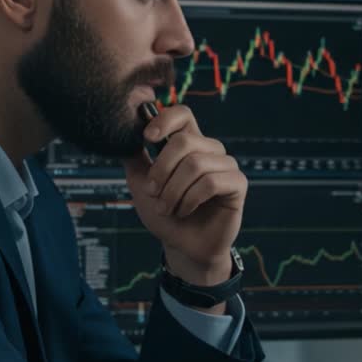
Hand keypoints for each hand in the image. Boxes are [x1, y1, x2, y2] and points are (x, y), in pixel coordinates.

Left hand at [122, 105, 245, 289]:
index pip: (183, 114)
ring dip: (173, 191)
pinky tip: (185, 211)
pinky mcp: (237, 184)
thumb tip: (124, 133)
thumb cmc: (165, 214)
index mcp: (189, 144)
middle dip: (162, 170)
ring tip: (167, 208)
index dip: (165, 120)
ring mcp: (226, 166)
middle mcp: (210, 150)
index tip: (147, 138)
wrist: (182, 246)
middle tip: (153, 193)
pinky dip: (190, 200)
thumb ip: (135, 158)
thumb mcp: (141, 184)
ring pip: (195, 164)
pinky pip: (211, 183)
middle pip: (184, 140)